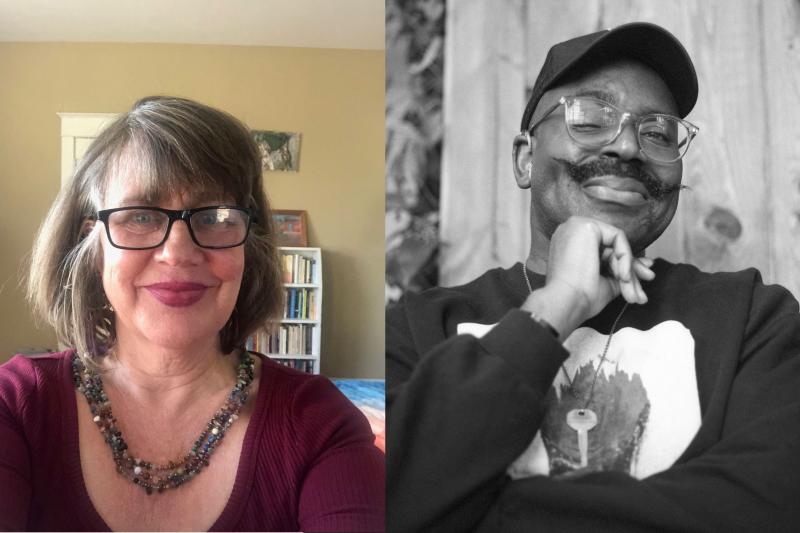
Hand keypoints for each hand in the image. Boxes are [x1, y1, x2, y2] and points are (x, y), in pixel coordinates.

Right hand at [521, 216, 654, 339]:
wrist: (566, 302)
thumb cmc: (579, 298)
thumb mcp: (605, 283)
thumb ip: (621, 271)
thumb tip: (646, 266)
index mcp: (569, 246)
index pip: (604, 251)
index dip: (624, 266)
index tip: (637, 284)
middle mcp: (570, 232)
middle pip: (612, 247)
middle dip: (631, 268)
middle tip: (643, 289)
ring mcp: (576, 226)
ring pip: (616, 243)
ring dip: (629, 269)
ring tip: (633, 292)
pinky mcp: (586, 226)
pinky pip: (618, 237)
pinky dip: (625, 258)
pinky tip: (623, 277)